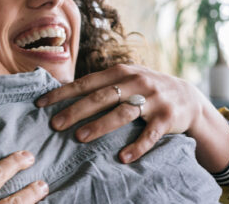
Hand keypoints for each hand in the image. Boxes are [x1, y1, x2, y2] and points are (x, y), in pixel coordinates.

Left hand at [37, 64, 228, 171]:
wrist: (186, 96)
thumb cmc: (145, 88)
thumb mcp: (126, 78)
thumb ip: (101, 83)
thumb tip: (64, 88)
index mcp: (121, 71)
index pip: (87, 82)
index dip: (63, 93)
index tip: (42, 104)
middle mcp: (136, 82)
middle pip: (102, 97)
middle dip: (76, 111)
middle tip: (55, 124)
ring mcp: (152, 99)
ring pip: (123, 114)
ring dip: (100, 126)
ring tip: (80, 138)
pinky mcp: (166, 117)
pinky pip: (150, 134)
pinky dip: (137, 146)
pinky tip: (123, 157)